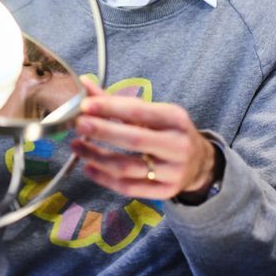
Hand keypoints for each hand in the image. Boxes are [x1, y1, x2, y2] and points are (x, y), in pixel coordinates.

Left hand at [70, 78, 216, 200]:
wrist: (199, 163)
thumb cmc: (168, 132)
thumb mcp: (152, 113)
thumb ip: (117, 102)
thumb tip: (84, 84)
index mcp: (175, 118)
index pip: (139, 111)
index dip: (110, 107)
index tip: (85, 104)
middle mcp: (178, 145)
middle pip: (134, 139)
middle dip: (102, 131)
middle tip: (78, 124)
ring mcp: (173, 171)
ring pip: (127, 167)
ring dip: (97, 157)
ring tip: (77, 146)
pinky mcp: (165, 192)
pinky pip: (129, 187)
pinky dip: (104, 179)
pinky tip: (89, 168)